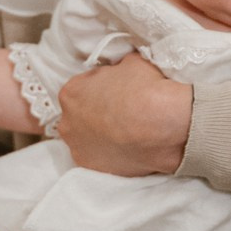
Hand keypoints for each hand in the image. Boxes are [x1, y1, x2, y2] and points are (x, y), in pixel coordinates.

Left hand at [57, 54, 190, 176]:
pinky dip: (109, 152)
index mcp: (71, 92)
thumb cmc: (146, 90)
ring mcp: (77, 147)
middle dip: (95, 114)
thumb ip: (117, 69)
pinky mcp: (92, 167)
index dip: (100, 90)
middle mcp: (67, 122)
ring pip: (86, 138)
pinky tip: (126, 147)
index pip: (81, 88)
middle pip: (79, 115)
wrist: (162, 126)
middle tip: (120, 113)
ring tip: (124, 133)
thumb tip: (121, 72)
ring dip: (100, 135)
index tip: (116, 93)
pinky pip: (98, 157)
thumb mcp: (131, 64)